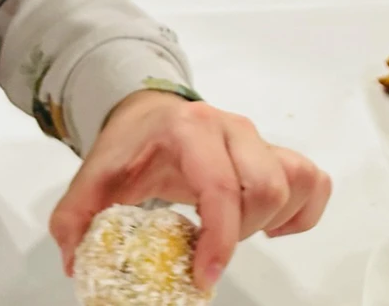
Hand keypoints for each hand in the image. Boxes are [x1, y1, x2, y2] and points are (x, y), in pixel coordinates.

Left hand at [48, 91, 331, 290]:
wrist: (149, 112)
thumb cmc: (130, 144)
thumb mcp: (94, 178)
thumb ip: (76, 218)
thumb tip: (77, 263)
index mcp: (190, 130)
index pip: (221, 186)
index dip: (219, 238)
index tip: (204, 275)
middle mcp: (233, 128)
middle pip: (267, 187)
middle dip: (241, 232)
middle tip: (208, 250)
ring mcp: (258, 139)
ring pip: (295, 181)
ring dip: (274, 221)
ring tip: (236, 234)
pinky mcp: (275, 151)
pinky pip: (313, 180)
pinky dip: (303, 210)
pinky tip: (271, 227)